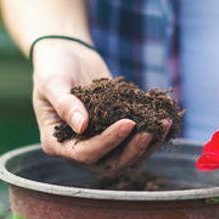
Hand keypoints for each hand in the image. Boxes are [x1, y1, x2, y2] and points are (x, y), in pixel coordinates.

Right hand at [32, 39, 166, 171]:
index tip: (128, 123)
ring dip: (146, 145)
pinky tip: (165, 121)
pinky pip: (133, 142)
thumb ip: (65, 104)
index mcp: (56, 143)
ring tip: (164, 124)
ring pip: (125, 157)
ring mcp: (97, 143)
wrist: (66, 54)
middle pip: (108, 164)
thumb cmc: (53, 66)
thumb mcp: (53, 82)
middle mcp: (76, 149)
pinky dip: (151, 135)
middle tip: (150, 131)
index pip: (84, 153)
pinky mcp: (114, 132)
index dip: (108, 141)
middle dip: (132, 151)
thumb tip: (82, 126)